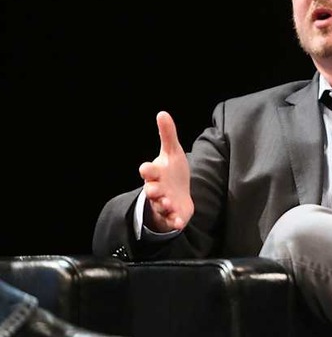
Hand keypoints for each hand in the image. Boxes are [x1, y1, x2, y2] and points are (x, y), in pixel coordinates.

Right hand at [138, 111, 193, 231]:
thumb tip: (162, 113)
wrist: (177, 196)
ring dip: (164, 205)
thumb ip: (167, 135)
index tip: (146, 168)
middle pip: (151, 190)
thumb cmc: (172, 172)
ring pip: (160, 206)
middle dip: (153, 190)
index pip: (148, 171)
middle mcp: (157, 189)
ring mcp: (164, 204)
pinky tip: (179, 223)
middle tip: (155, 190)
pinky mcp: (172, 216)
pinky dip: (174, 222)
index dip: (147, 170)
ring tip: (169, 204)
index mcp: (156, 174)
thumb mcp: (172, 153)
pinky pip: (171, 220)